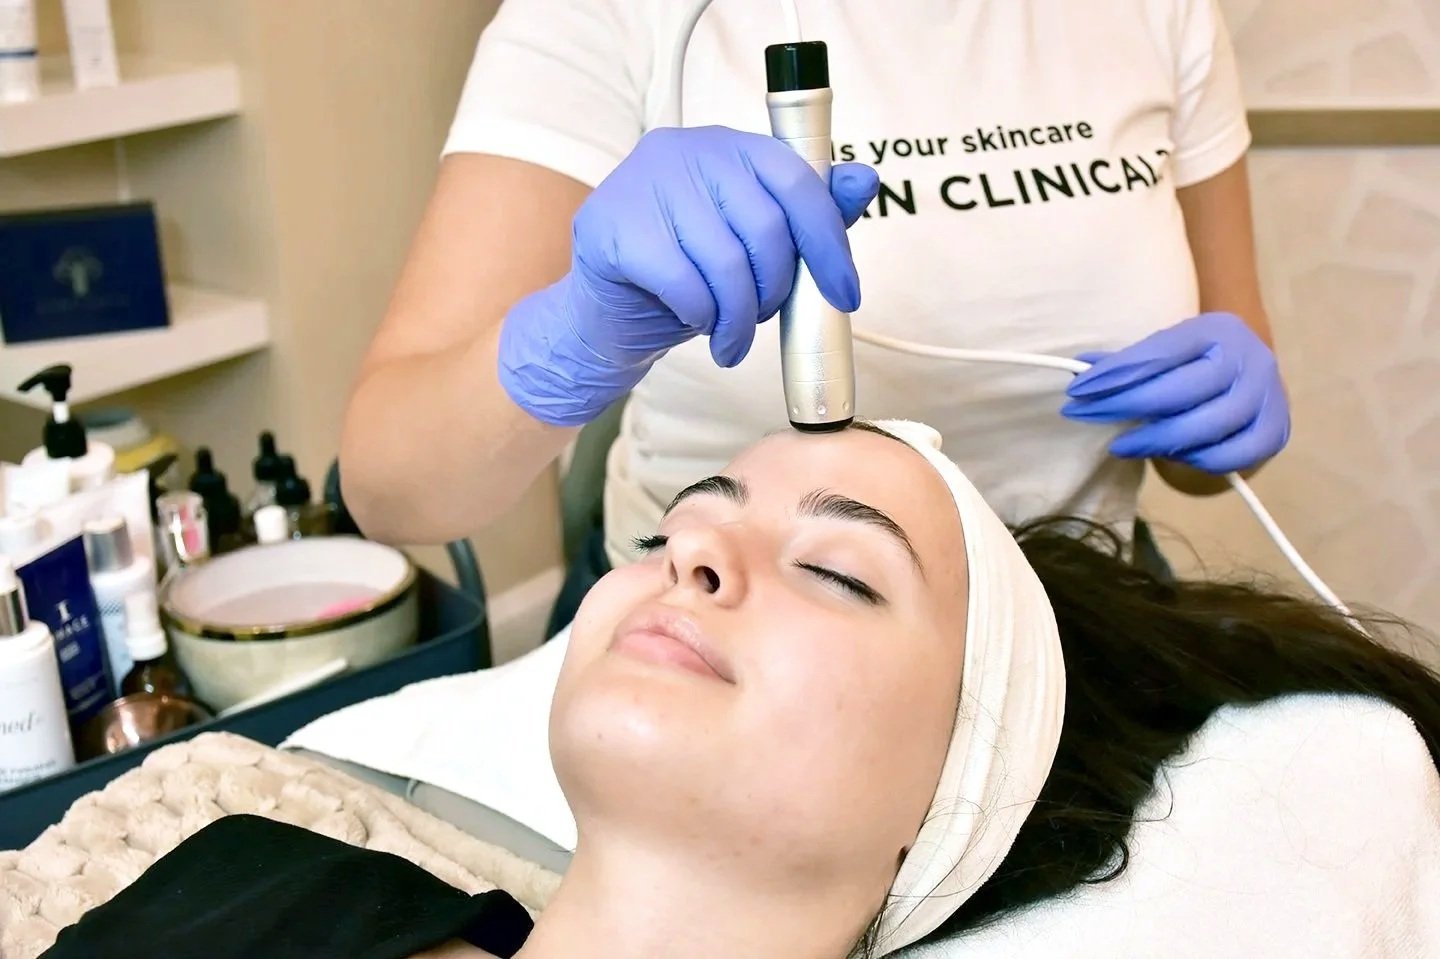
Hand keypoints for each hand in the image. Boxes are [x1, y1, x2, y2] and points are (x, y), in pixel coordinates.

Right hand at [499, 126, 879, 426]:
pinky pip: (684, 283)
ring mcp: (643, 182)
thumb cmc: (689, 277)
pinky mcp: (611, 225)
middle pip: (765, 228)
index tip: (845, 295)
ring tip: (730, 339)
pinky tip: (696, 326)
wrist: (608, 316)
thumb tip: (866, 180)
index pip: (798, 182)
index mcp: (730, 145)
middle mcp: (686, 150)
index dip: (829, 244)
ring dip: (739, 318)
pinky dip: (701, 317)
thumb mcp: (755, 248)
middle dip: (775, 291)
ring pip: (726, 262)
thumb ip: (808, 216)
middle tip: (760, 321)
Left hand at [1061, 312, 1289, 473]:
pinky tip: (1170, 455)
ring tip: (1122, 444)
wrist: (1252, 369)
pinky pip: (1232, 456)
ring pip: (1207, 427)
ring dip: (1156, 441)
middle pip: (1181, 391)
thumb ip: (1127, 363)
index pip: (1159, 354)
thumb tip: (1079, 371)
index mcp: (1216, 330)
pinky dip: (1196, 461)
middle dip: (1126, 407)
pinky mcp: (1276, 432)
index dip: (1116, 374)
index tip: (1077, 392)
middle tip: (1086, 417)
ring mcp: (1268, 396)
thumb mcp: (1166, 351)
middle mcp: (1249, 359)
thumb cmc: (1196, 362)